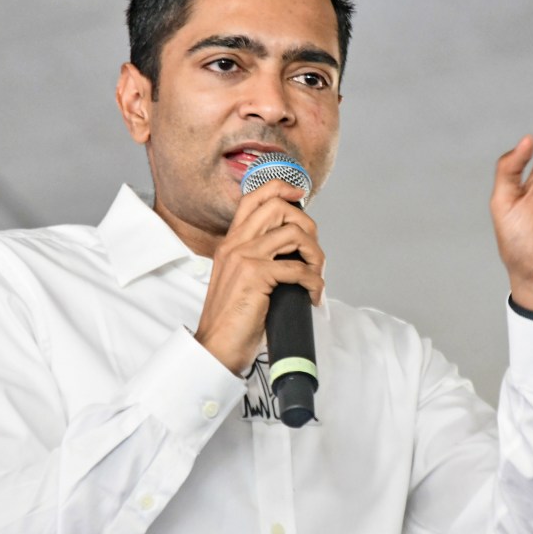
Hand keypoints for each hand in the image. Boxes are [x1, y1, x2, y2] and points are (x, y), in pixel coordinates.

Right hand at [194, 179, 324, 374]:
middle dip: (307, 225)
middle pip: (278, 207)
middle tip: (313, 252)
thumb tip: (294, 253)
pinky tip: (312, 294)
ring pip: (293, 234)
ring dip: (315, 255)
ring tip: (316, 275)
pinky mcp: (255, 275)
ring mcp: (244, 257)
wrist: (216, 346)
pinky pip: (298, 268)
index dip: (280, 188)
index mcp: (231, 242)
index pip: (253, 198)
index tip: (300, 195)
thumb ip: (259, 259)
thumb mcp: (241, 279)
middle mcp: (236, 244)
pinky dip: (314, 281)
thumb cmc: (233, 318)